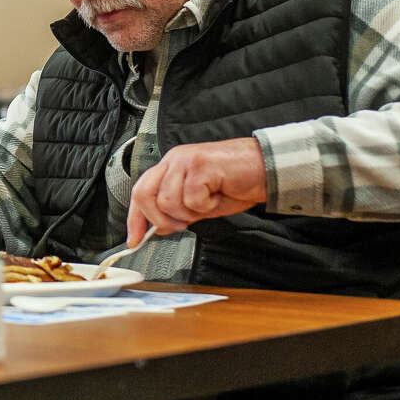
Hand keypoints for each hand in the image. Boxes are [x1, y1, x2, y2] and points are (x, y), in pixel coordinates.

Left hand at [126, 137, 267, 246]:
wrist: (266, 170)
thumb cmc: (236, 183)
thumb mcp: (200, 203)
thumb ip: (176, 212)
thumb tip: (157, 228)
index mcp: (170, 167)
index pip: (140, 192)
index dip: (135, 219)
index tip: (134, 239)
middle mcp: (174, 160)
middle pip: (144, 195)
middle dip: (160, 219)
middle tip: (183, 223)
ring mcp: (185, 160)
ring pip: (168, 201)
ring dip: (190, 212)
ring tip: (209, 202)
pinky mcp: (200, 165)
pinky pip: (191, 199)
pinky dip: (206, 206)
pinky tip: (217, 195)